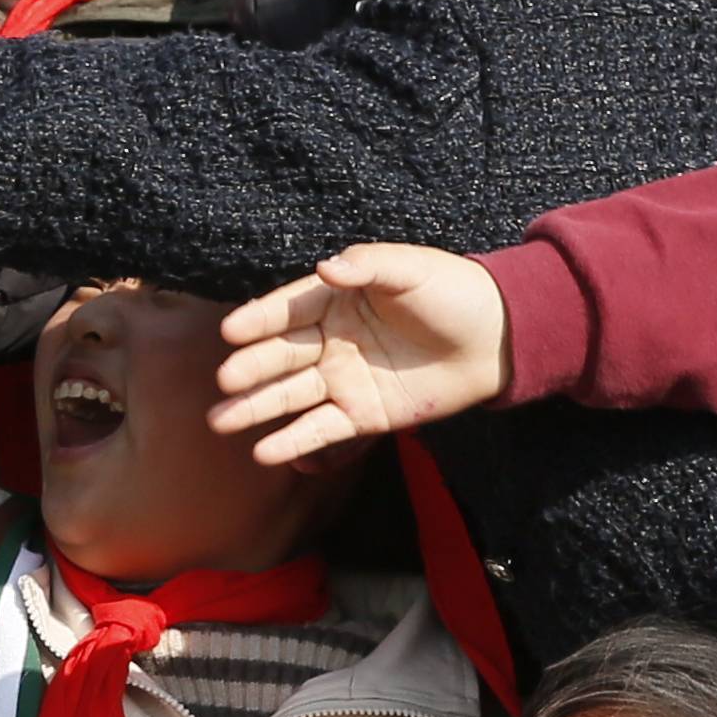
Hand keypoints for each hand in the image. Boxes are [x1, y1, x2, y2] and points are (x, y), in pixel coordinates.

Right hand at [213, 246, 510, 460]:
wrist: (496, 339)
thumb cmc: (451, 293)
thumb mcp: (410, 268)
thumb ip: (366, 265)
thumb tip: (325, 267)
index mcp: (334, 300)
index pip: (286, 310)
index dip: (258, 320)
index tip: (230, 331)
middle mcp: (330, 341)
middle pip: (281, 356)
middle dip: (250, 369)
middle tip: (225, 380)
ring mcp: (343, 380)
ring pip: (291, 396)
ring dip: (256, 409)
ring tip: (221, 422)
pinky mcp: (363, 415)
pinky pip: (321, 430)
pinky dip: (293, 441)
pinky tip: (264, 452)